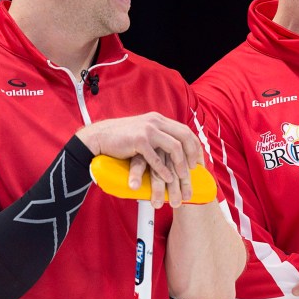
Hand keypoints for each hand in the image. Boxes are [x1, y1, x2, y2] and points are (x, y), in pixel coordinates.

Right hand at [76, 113, 201, 200]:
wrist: (100, 137)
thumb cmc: (122, 138)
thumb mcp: (144, 132)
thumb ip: (159, 136)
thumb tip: (175, 148)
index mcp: (159, 120)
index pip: (185, 130)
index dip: (195, 146)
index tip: (198, 161)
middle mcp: (156, 121)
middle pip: (184, 136)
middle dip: (192, 154)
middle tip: (194, 169)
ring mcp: (148, 130)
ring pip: (174, 146)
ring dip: (180, 164)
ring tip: (182, 176)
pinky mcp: (139, 140)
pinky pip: (156, 157)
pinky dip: (163, 170)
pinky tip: (167, 178)